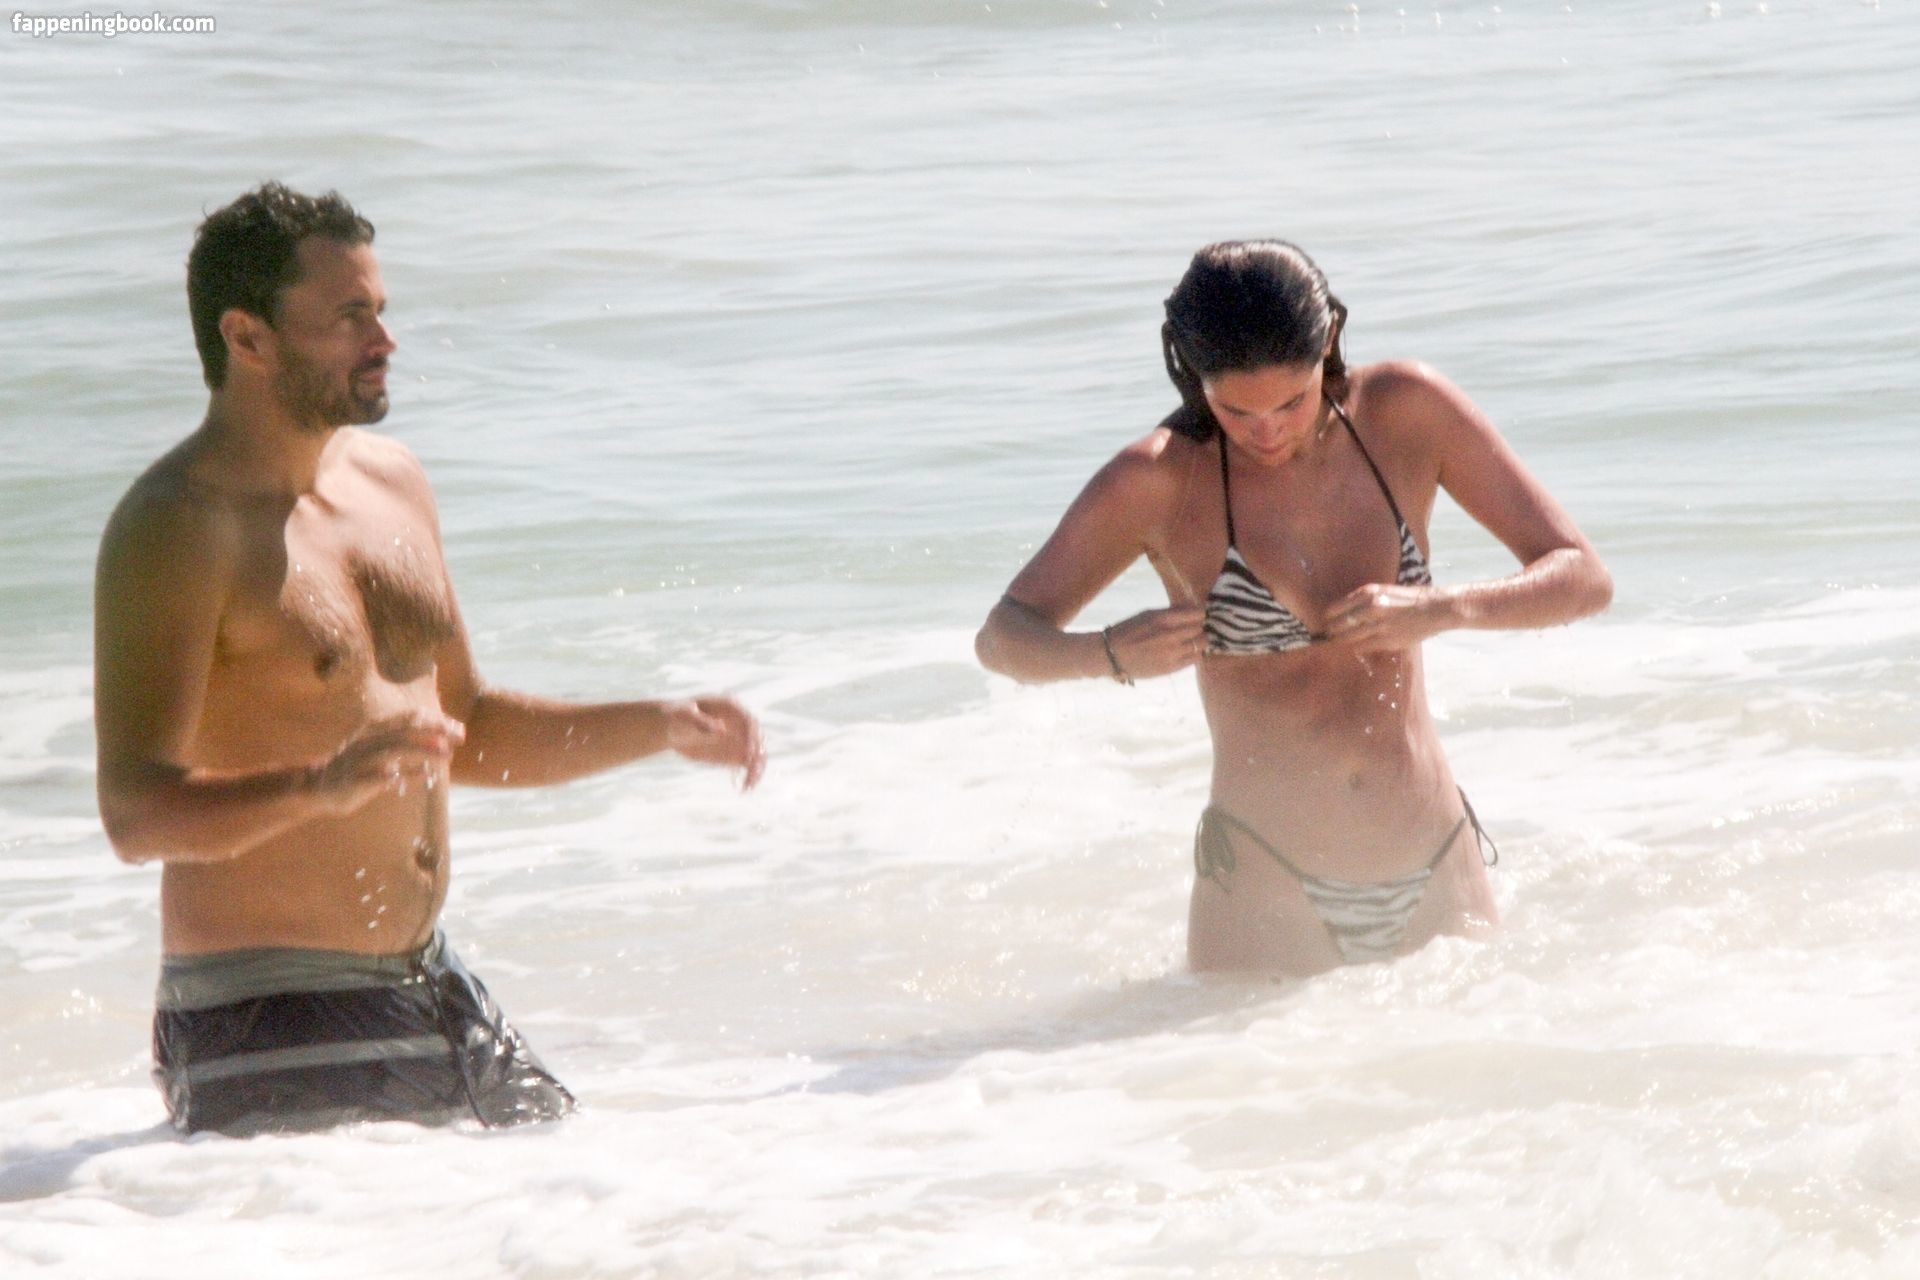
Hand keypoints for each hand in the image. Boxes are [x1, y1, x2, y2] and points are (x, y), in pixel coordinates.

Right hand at [313, 709, 464, 814]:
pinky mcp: (356, 781)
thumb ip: (408, 739)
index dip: (436, 720)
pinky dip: (404, 774)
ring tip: (447, 754)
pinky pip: (382, 776)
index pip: (411, 717)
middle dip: (435, 731)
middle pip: (406, 730)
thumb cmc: (358, 764)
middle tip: (460, 737)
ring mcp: (361, 759)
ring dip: (423, 750)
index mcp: (376, 728)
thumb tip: (443, 737)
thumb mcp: (380, 744)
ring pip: (395, 749)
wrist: (316, 786)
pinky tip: (425, 775)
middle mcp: (370, 740)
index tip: (459, 729)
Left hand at [665, 696, 765, 789]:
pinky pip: (748, 765)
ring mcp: (739, 739)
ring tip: (749, 786)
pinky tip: (744, 788)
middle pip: (758, 739)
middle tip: (752, 771)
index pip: (749, 722)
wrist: (671, 729)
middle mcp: (740, 723)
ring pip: (756, 755)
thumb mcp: (685, 717)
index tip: (750, 751)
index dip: (752, 736)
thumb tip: (722, 729)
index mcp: (732, 708)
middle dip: (758, 755)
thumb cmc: (677, 717)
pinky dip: (749, 776)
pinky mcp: (734, 754)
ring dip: (757, 770)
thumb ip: (703, 722)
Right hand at [1104, 605, 1206, 680]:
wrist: (1111, 655)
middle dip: (1199, 628)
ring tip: (1190, 641)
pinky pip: (1195, 659)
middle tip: (1193, 629)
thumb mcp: (1148, 614)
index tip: (1195, 616)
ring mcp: (1172, 654)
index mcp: (1163, 619)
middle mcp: (1170, 636)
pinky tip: (1186, 651)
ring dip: (1198, 642)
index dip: (1199, 615)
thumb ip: (1171, 612)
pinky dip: (1194, 654)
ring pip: (1201, 645)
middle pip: (1201, 630)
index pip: (1198, 614)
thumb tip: (1193, 608)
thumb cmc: (1128, 631)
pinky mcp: (1171, 668)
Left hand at [1321, 583, 1452, 652]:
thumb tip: (1347, 611)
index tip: (1326, 620)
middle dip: (1331, 631)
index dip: (1329, 616)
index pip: (1337, 607)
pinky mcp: (1387, 640)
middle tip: (1327, 635)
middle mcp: (1371, 608)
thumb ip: (1366, 600)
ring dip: (1341, 641)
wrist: (1435, 608)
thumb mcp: (1385, 591)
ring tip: (1337, 642)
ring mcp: (1378, 625)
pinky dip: (1357, 647)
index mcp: (1369, 592)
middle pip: (1340, 624)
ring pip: (1349, 638)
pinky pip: (1363, 647)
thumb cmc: (1411, 598)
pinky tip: (1356, 647)